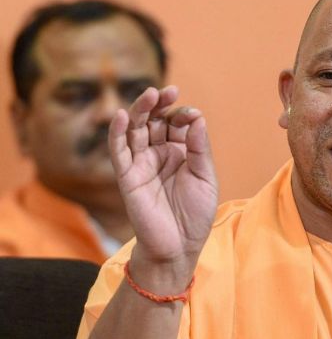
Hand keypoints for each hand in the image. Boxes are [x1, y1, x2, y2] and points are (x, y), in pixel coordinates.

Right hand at [109, 86, 217, 282]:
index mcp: (181, 152)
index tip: (193, 116)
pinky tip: (123, 116)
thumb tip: (197, 117)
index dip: (183, 115)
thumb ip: (200, 148)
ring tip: (150, 95)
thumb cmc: (196, 214)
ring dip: (140, 110)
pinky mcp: (128, 177)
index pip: (177, 124)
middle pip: (155, 121)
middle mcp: (160, 154)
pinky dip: (118, 133)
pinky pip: (119, 151)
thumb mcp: (205, 178)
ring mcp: (142, 164)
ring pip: (136, 130)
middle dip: (160, 105)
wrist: (179, 246)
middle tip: (168, 91)